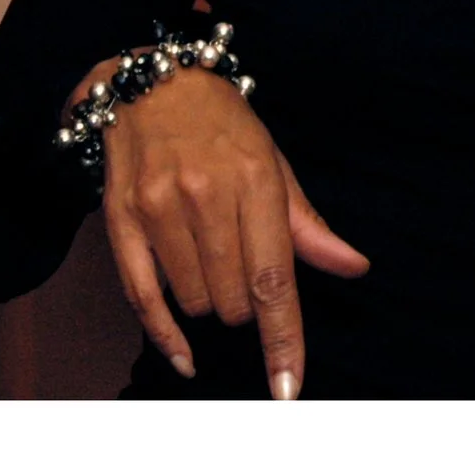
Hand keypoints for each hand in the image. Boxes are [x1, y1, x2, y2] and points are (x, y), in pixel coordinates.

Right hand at [82, 58, 368, 398]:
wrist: (150, 85)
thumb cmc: (223, 126)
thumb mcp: (273, 163)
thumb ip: (308, 225)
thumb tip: (354, 267)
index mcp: (255, 180)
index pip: (273, 278)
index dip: (283, 340)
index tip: (288, 389)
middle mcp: (205, 195)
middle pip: (233, 300)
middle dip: (246, 304)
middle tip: (243, 268)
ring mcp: (159, 208)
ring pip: (195, 301)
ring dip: (210, 301)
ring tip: (210, 262)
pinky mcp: (121, 220)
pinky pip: (143, 298)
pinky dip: (165, 335)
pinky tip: (184, 356)